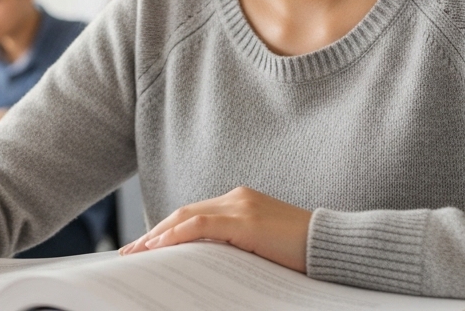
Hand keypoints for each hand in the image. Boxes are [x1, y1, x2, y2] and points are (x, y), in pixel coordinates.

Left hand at [119, 186, 311, 272]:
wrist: (334, 245)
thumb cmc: (303, 253)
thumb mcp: (262, 248)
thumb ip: (235, 247)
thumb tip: (204, 266)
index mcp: (241, 202)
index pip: (194, 216)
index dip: (166, 230)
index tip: (145, 248)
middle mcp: (237, 198)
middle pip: (184, 214)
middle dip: (154, 233)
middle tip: (130, 252)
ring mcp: (241, 206)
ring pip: (187, 217)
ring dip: (158, 236)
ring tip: (137, 253)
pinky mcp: (246, 220)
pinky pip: (201, 226)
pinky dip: (177, 235)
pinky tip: (159, 247)